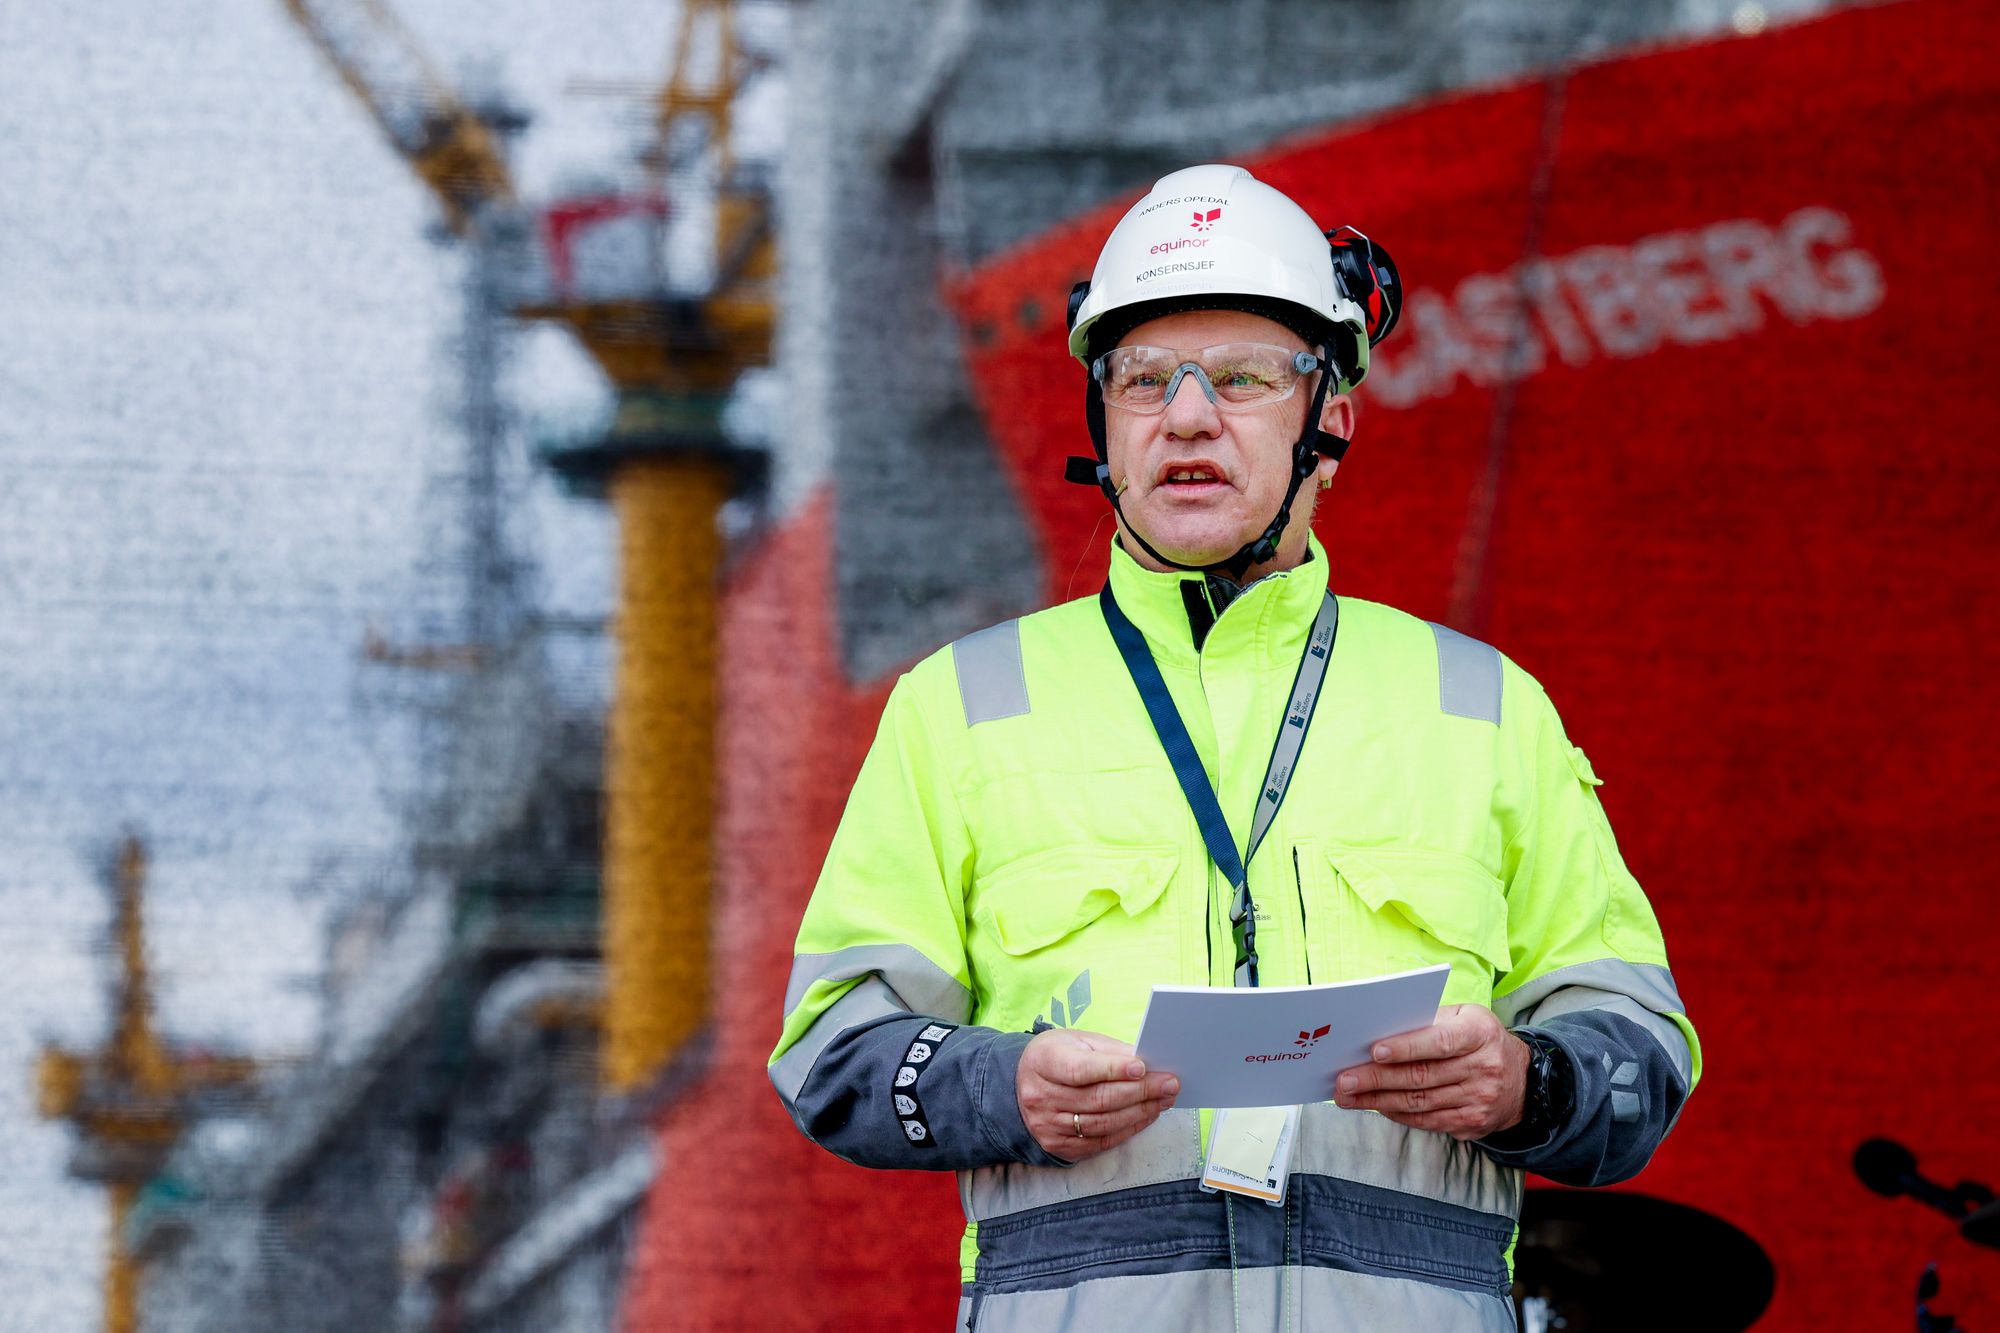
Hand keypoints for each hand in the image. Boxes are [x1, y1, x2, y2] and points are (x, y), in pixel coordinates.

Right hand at [1017, 1028, 1179, 1162]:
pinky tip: (1146, 1116)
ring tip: (1164, 1100)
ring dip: (1139, 1112)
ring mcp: (1048, 1126)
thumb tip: (1147, 1063)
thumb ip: (1109, 1051)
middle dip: (1139, 1092)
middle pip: (1097, 1099)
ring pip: (1102, 1123)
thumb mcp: (1076, 1041)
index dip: (1112, 1069)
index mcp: (1042, 1062)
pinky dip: (1128, 1129)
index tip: (1143, 1067)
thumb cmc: (1057, 1057)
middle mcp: (1040, 1097)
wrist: (1020, 1085)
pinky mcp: (1059, 1146)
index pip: (1079, 1070)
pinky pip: (1100, 1142)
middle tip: (1169, 1084)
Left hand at [1331, 1004, 1528, 1140]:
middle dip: (1376, 1079)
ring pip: (1419, 1103)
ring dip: (1378, 1100)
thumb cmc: (1479, 1039)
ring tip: (1348, 1096)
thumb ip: (1429, 1021)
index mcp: (1479, 1033)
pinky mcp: (1472, 1124)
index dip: (1406, 1047)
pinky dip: (1397, 1114)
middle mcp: (1483, 1067)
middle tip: (1343, 1080)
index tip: (1373, 1051)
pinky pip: (1427, 1121)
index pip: (1439, 1041)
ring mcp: (1479, 1099)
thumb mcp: (1465, 1017)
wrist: (1524, 1080)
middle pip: (1422, 1076)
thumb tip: (1380, 1031)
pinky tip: (1375, 1106)